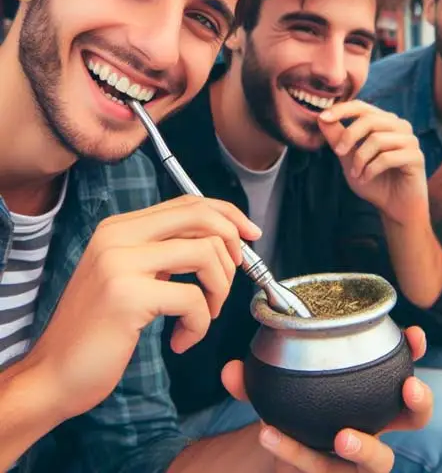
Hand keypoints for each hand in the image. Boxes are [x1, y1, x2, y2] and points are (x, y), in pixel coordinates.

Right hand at [25, 195, 261, 422]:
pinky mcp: (127, 295)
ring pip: (205, 253)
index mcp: (120, 227)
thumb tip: (223, 241)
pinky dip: (200, 324)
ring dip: (220, 290)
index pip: (189, 202)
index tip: (251, 235)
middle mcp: (118, 236)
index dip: (228, 215)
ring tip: (205, 316)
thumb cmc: (100, 329)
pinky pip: (194, 298)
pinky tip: (183, 341)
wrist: (54, 374)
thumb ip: (166, 252)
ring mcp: (120, 263)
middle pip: (201, 217)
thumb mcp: (131, 276)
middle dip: (232, 246)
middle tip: (232, 277)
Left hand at [222, 327, 431, 472]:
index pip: (400, 368)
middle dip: (420, 403)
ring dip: (366, 447)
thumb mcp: (275, 390)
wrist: (277, 452)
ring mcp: (358, 459)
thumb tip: (231, 369)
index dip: (412, 353)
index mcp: (369, 394)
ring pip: (379, 462)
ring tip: (343, 436)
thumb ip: (254, 380)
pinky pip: (321, 470)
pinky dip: (296, 453)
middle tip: (409, 387)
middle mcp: (373, 425)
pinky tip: (270, 434)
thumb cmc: (289, 412)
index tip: (414, 334)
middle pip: (413, 419)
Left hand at [318, 101, 427, 223]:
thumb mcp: (348, 158)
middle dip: (349, 136)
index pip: (362, 107)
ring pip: (377, 139)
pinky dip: (371, 170)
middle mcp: (400, 126)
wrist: (393, 208)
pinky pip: (387, 158)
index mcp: (384, 122)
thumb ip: (337, 137)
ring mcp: (410, 141)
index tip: (322, 118)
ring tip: (356, 174)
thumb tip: (321, 117)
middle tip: (339, 153)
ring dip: (360, 159)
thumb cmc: (373, 181)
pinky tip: (366, 179)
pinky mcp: (416, 157)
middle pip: (369, 120)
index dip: (341, 110)